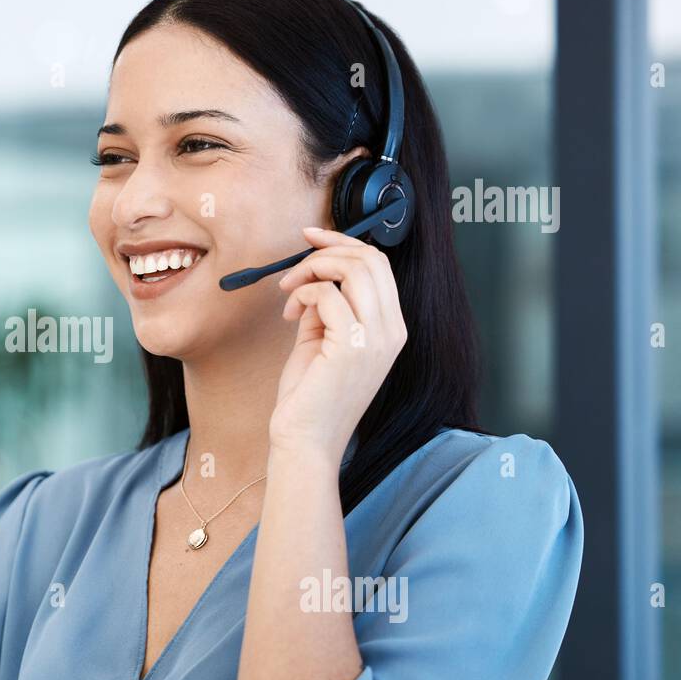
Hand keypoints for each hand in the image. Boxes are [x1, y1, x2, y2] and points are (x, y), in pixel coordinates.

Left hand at [268, 226, 407, 460]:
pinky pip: (326, 294)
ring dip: (312, 269)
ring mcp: (376, 339)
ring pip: (352, 269)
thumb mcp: (321, 340)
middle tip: (295, 266)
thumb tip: (313, 275)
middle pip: (370, 260)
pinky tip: (290, 314)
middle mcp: (392, 331)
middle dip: (327, 250)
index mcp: (390, 328)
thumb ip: (325, 307)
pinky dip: (302, 293)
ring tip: (289, 290)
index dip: (344, 243)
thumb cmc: (310, 396)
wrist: (305, 440)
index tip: (312, 238)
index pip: (379, 266)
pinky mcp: (352, 346)